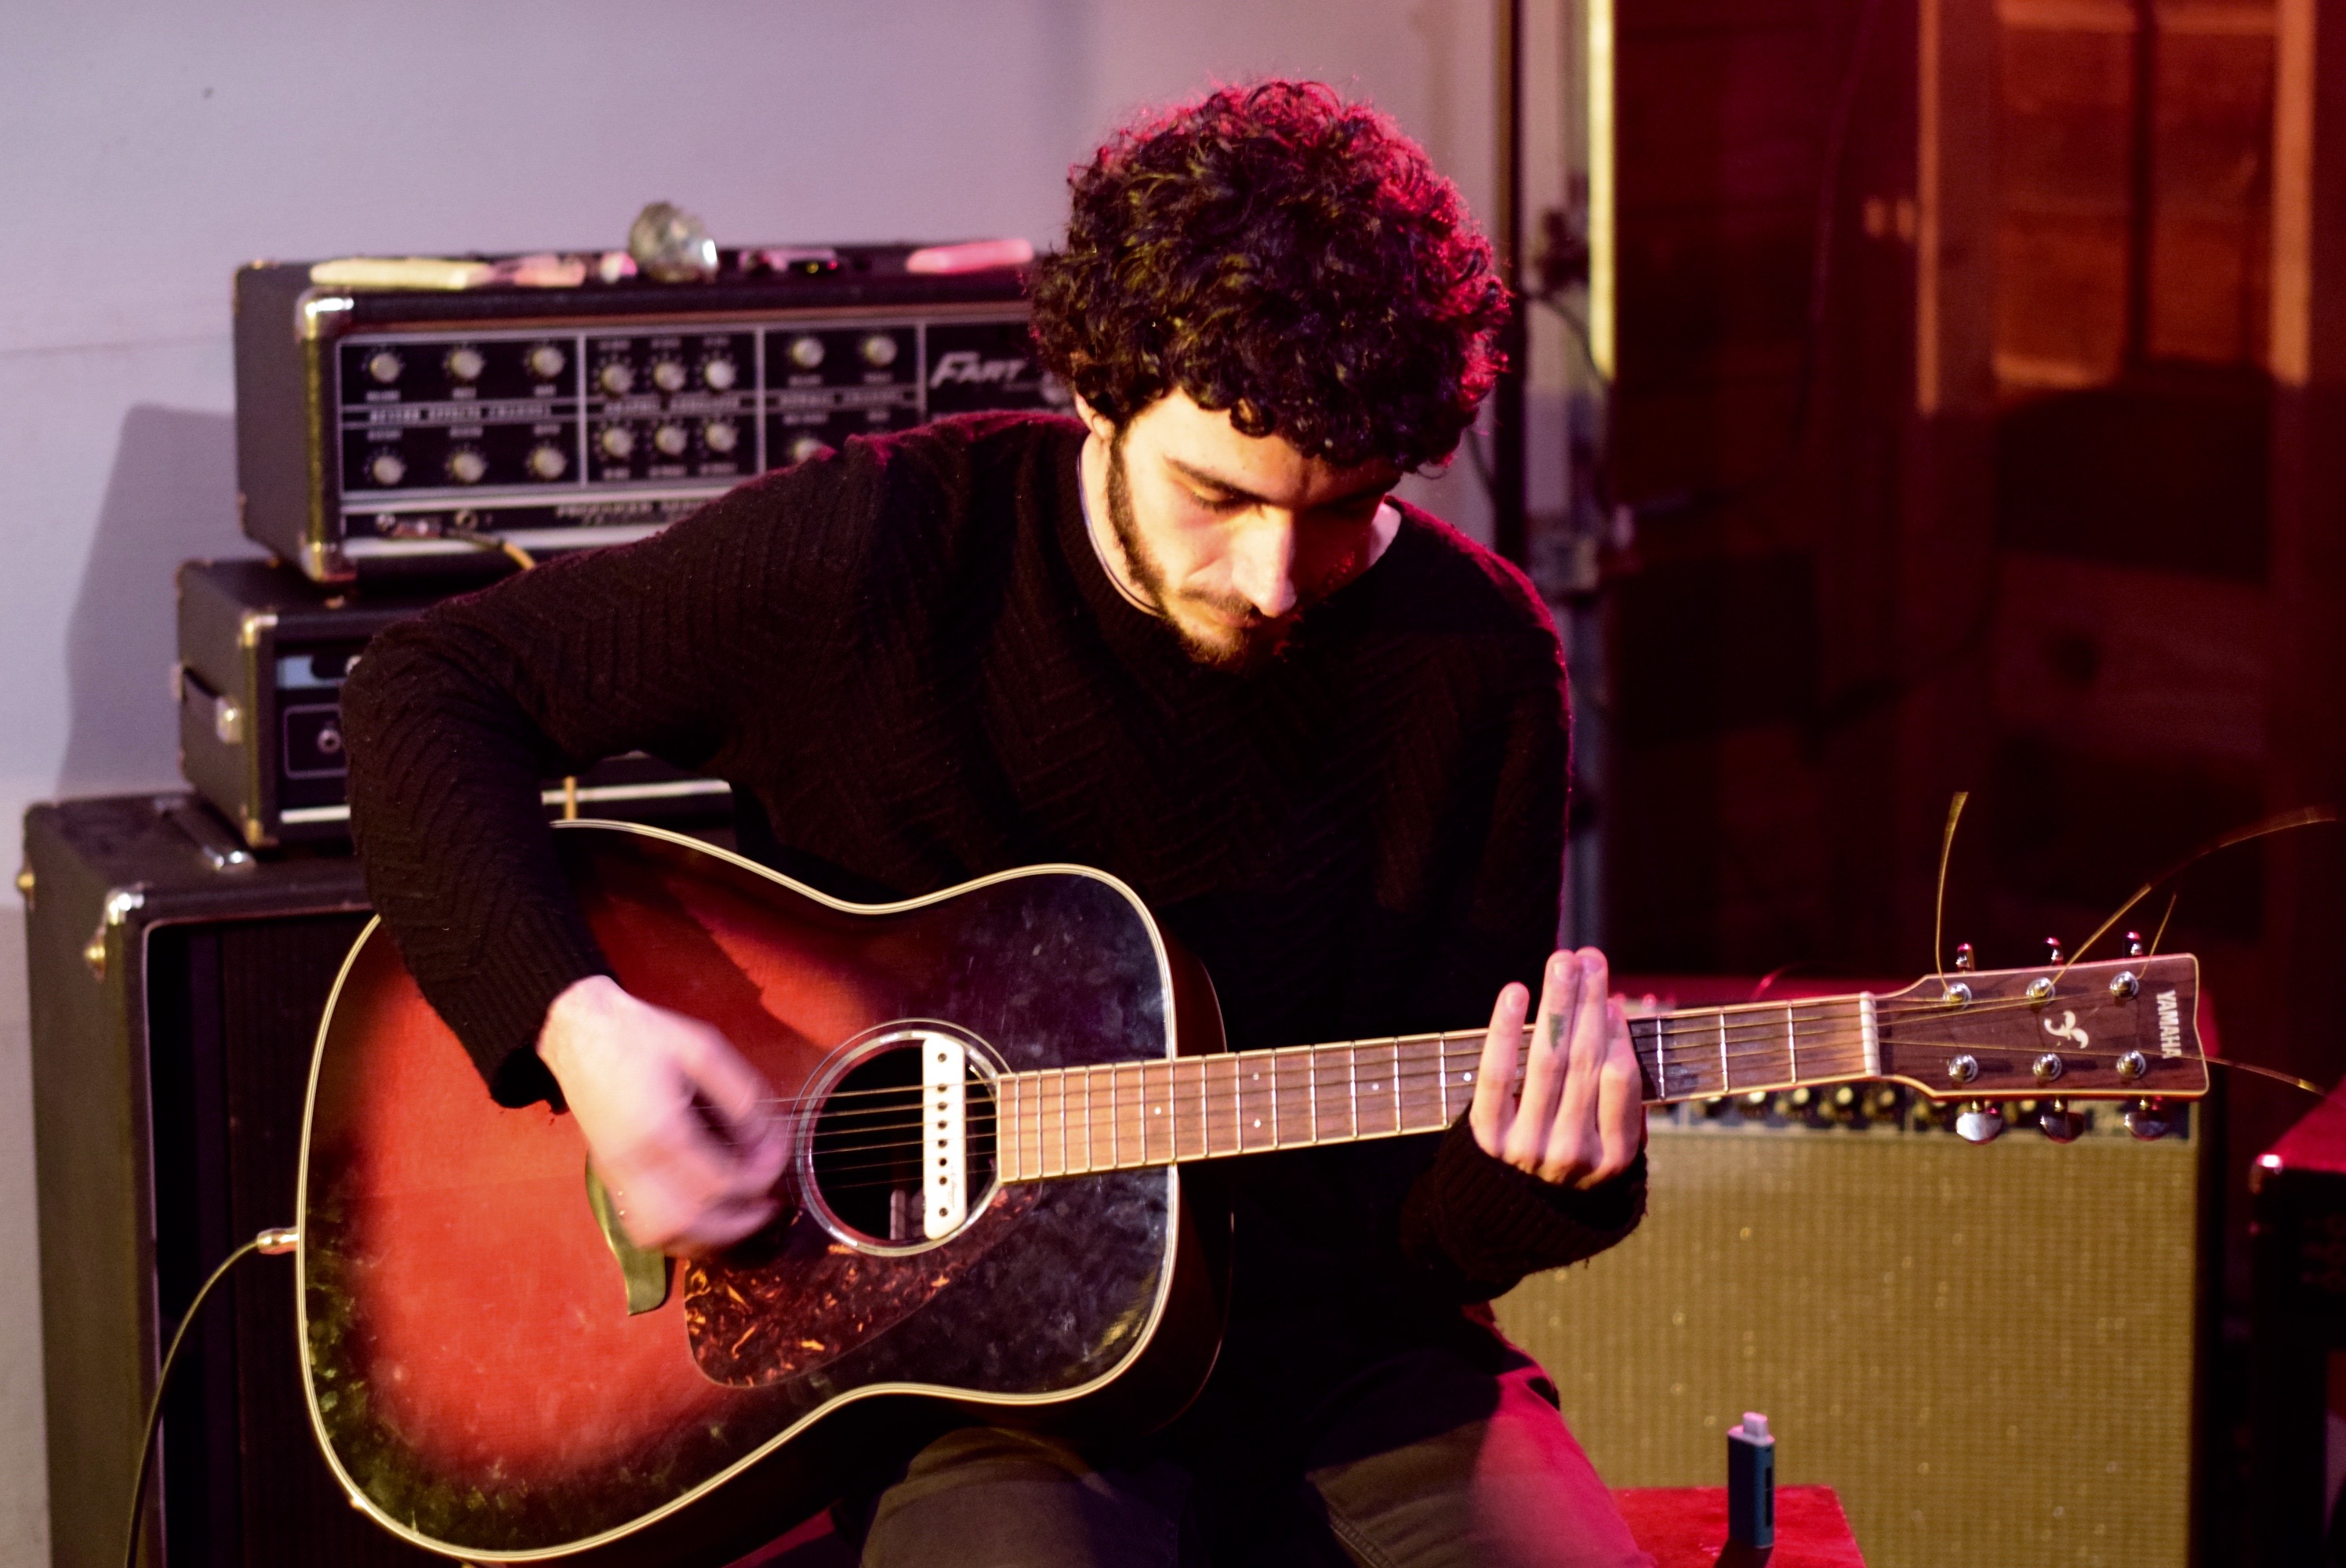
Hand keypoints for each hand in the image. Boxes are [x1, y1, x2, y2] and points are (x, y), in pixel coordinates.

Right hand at [536, 975, 790, 1254]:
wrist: (579, 1033)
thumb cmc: (642, 1035)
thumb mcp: (703, 1048)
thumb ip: (741, 1095)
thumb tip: (769, 1139)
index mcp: (659, 1129)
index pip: (718, 1181)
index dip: (758, 1178)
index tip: (777, 1158)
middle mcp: (632, 1163)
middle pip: (688, 1223)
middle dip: (737, 1224)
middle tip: (768, 1206)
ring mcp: (615, 1176)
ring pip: (661, 1236)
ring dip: (706, 1238)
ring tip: (739, 1218)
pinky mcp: (609, 1180)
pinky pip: (641, 1229)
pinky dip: (677, 1237)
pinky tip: (703, 1221)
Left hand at [1468, 948, 1645, 1188]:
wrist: (1504, 1224)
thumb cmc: (1565, 1169)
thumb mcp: (1606, 1150)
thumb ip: (1617, 1096)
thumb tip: (1613, 1014)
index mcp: (1613, 1158)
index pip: (1620, 1082)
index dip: (1617, 1035)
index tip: (1611, 999)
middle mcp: (1573, 1153)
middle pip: (1585, 1062)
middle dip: (1589, 1003)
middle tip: (1589, 958)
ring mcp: (1528, 1146)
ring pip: (1546, 1060)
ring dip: (1557, 1004)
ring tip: (1562, 963)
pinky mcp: (1486, 1138)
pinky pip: (1498, 1074)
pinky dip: (1505, 1029)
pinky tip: (1516, 992)